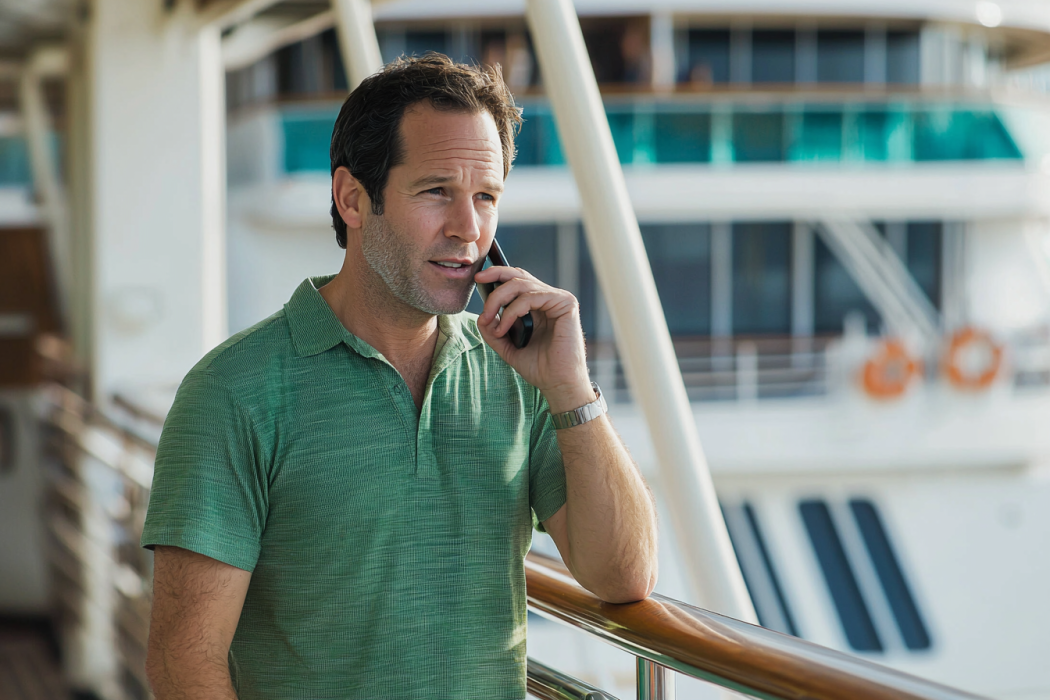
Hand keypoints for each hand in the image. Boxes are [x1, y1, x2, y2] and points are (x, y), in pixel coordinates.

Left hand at [474, 266, 593, 412]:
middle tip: (479, 284)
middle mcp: (550, 298)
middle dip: (495, 276)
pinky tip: (504, 327)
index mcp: (539, 305)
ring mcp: (558, 299)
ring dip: (499, 300)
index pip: (518, 280)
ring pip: (522, 284)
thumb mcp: (508, 347)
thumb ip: (494, 331)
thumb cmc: (540, 367)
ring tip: (488, 320)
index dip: (498, 274)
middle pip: (519, 275)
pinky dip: (512, 311)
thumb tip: (482, 315)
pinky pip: (531, 297)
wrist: (558, 384)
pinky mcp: (566, 304)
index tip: (478, 279)